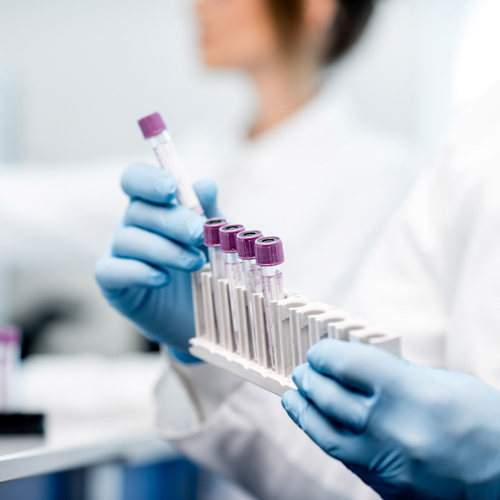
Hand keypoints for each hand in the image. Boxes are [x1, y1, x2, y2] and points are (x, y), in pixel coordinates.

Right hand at [95, 162, 220, 352]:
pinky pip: (111, 271)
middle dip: (171, 221)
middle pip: (138, 210)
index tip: (171, 189)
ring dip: (164, 249)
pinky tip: (162, 278)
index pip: (135, 178)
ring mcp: (119, 252)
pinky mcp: (113, 284)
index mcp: (153, 205)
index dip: (148, 180)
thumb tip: (205, 184)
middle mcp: (132, 224)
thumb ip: (210, 212)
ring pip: (128, 240)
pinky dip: (137, 272)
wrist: (204, 313)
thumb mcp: (214, 237)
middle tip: (198, 234)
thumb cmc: (207, 266)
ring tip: (196, 263)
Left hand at [282, 339, 499, 499]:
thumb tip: (355, 365)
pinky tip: (319, 424)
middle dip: (310, 379)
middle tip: (303, 371)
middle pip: (329, 397)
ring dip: (304, 411)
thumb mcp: (441, 382)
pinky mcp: (387, 488)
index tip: (318, 352)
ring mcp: (387, 464)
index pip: (345, 364)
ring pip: (325, 433)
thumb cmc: (482, 421)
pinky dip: (326, 437)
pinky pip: (345, 458)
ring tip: (294, 396)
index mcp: (409, 392)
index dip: (324, 354)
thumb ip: (394, 373)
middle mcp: (393, 428)